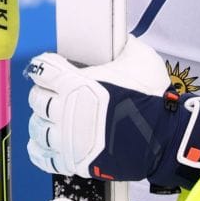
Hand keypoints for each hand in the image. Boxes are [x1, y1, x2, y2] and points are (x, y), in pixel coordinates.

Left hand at [26, 36, 199, 188]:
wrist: (163, 137)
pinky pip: (45, 158)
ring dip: (41, 121)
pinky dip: (40, 151)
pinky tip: (43, 145)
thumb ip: (123, 46)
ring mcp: (69, 138)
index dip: (44, 66)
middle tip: (51, 93)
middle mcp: (66, 110)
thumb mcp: (139, 58)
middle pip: (36, 99)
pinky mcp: (76, 161)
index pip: (42, 70)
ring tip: (49, 119)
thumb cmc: (151, 98)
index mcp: (75, 82)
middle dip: (42, 94)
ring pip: (38, 128)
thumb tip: (120, 39)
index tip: (47, 67)